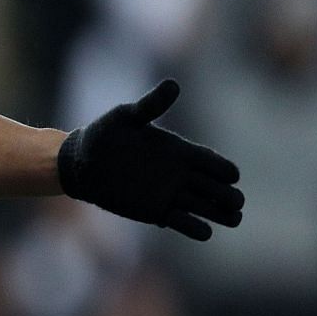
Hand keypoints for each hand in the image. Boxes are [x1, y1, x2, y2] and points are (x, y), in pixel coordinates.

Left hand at [58, 80, 243, 240]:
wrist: (81, 163)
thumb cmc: (104, 135)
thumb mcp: (127, 117)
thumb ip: (151, 105)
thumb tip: (173, 84)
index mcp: (180, 150)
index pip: (212, 162)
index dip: (224, 169)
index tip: (231, 176)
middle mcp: (180, 174)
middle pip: (216, 187)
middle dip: (228, 195)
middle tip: (235, 203)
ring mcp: (170, 194)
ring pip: (205, 207)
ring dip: (220, 213)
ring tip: (234, 218)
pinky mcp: (156, 212)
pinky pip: (182, 223)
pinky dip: (194, 228)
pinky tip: (204, 231)